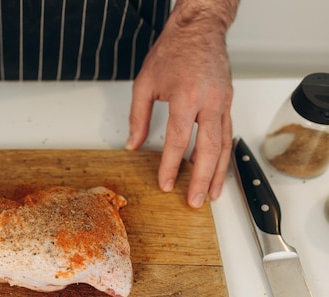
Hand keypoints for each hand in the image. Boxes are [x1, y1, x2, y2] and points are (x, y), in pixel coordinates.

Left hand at [126, 1, 236, 208]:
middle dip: (202, 179)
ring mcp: (223, 102)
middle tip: (196, 201)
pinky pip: (228, 134)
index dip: (171, 165)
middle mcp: (209, 102)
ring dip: (219, 173)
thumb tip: (133, 144)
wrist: (199, 31)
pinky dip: (224, 156)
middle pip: (209, 149)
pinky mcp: (228, 102)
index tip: (166, 183)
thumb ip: (138, 117)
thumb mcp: (145, 84)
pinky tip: (218, 170)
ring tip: (213, 194)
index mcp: (186, 97)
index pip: (179, 140)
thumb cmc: (173, 52)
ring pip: (224, 145)